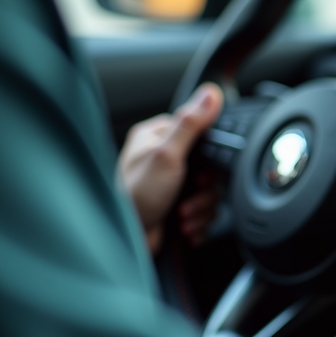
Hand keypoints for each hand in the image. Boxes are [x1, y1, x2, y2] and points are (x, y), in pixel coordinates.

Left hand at [118, 83, 223, 253]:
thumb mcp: (165, 155)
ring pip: (209, 192)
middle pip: (210, 167)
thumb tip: (210, 93)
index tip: (201, 171)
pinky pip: (204, 212)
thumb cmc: (133, 197)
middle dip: (204, 191)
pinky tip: (185, 227)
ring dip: (201, 209)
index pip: (201, 133)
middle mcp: (164, 158)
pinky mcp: (177, 207)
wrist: (125, 242)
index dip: (209, 156)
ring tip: (182, 217)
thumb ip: (191, 123)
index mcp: (157, 136)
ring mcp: (171, 184)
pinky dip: (198, 223)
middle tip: (189, 198)